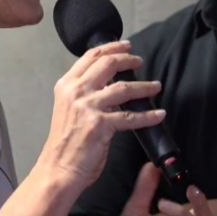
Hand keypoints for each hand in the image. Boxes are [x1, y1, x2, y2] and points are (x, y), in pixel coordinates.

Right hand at [40, 41, 164, 186]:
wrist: (58, 168)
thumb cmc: (65, 143)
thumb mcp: (69, 108)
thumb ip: (84, 93)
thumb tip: (109, 83)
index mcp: (66, 85)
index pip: (91, 56)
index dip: (111, 47)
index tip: (126, 46)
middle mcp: (75, 92)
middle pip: (107, 64)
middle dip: (128, 59)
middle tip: (140, 61)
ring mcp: (87, 107)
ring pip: (123, 88)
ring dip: (144, 87)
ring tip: (156, 86)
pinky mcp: (100, 124)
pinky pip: (130, 116)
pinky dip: (148, 115)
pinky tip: (158, 114)